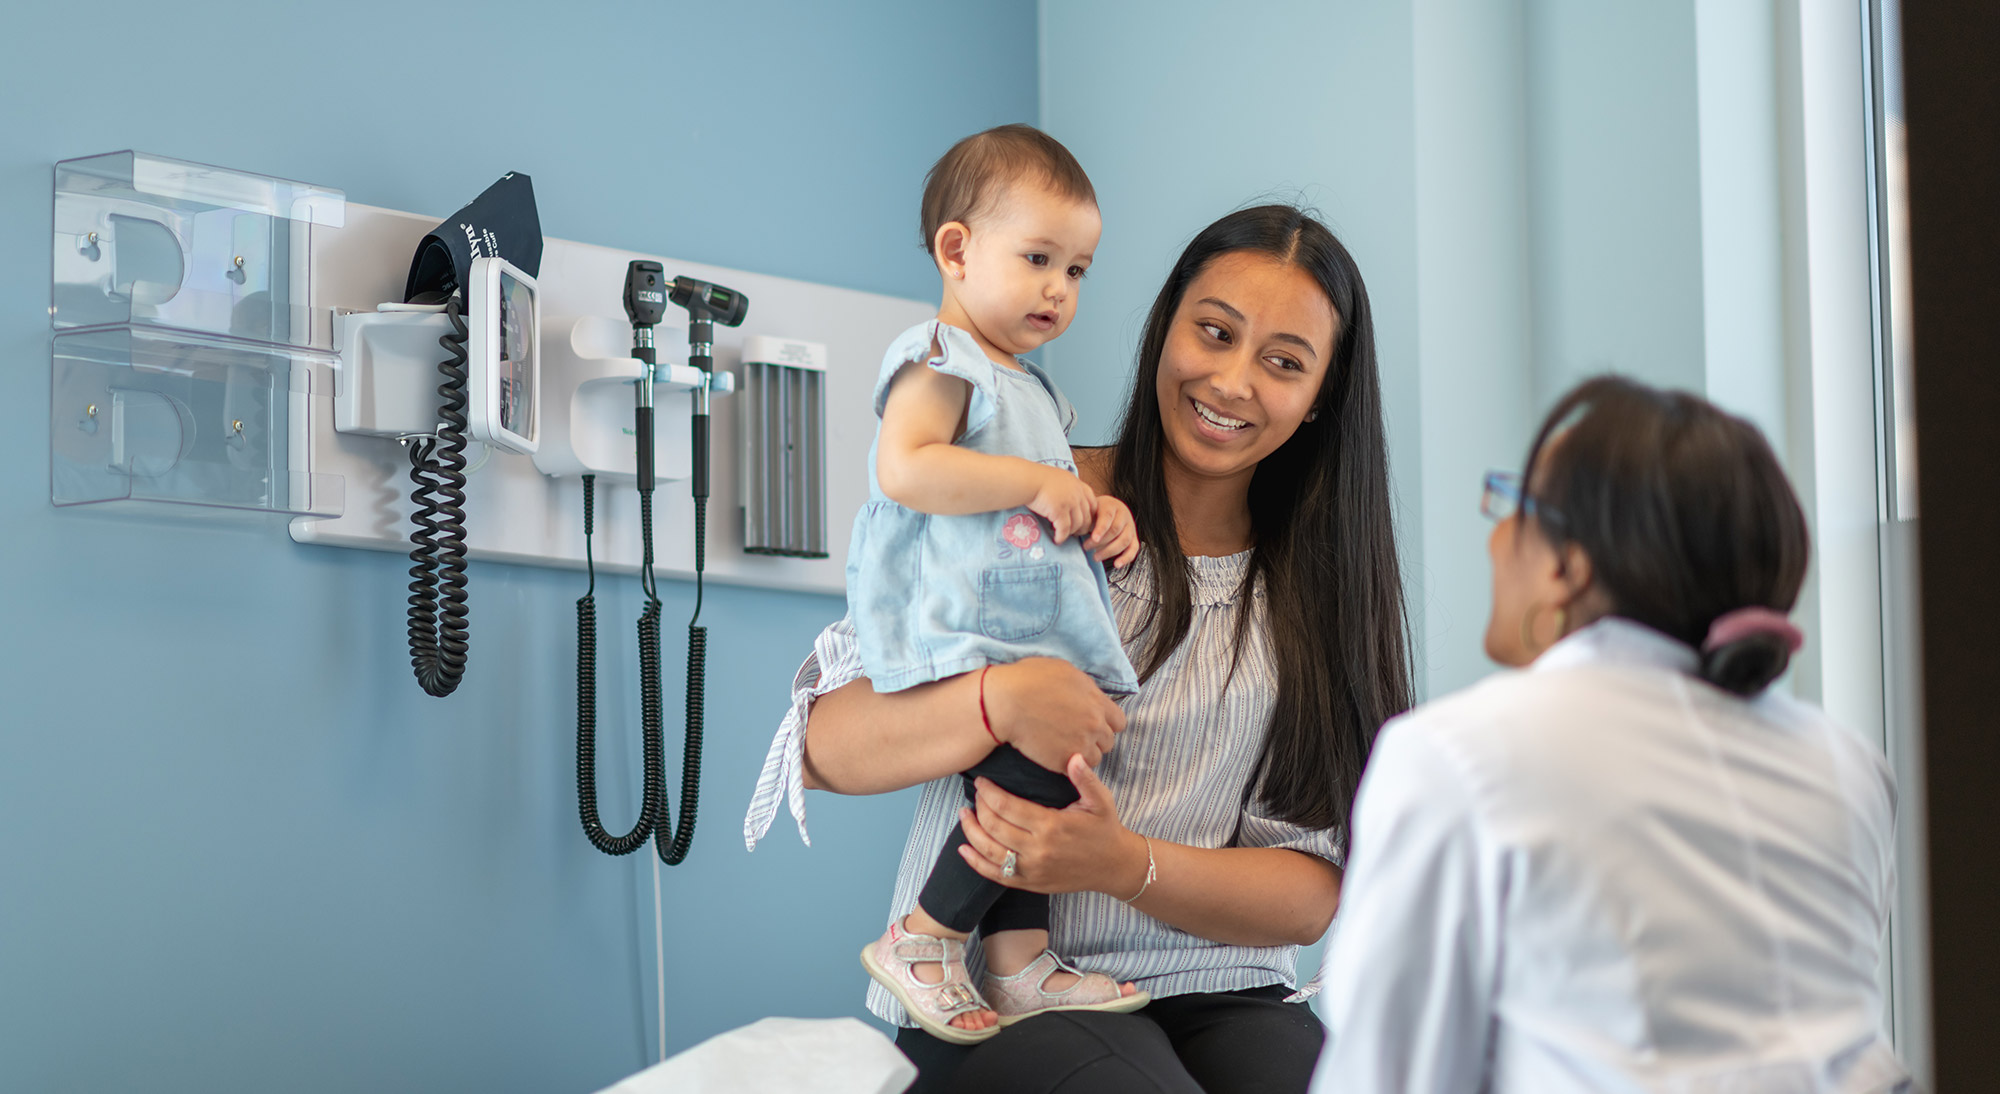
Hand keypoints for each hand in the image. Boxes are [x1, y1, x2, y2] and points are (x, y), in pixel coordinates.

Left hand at [957, 755, 1144, 895]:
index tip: (982, 782)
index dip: (989, 792)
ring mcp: (1032, 869)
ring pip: (989, 851)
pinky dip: (976, 863)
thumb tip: (1073, 757)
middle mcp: (1038, 850)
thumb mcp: (1101, 801)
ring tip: (963, 815)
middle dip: (979, 807)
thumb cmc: (1105, 829)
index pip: (1007, 807)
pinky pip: (996, 875)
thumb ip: (1086, 779)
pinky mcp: (1030, 883)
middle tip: (976, 794)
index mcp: (1051, 826)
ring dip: (971, 832)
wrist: (1114, 866)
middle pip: (994, 827)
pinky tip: (964, 849)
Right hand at [985, 658, 1124, 769]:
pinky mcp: (1065, 761)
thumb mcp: (1063, 670)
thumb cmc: (1026, 680)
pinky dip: (1067, 765)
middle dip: (1095, 740)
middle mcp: (1094, 723)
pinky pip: (1075, 769)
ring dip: (1082, 755)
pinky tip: (1053, 755)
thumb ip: (1083, 686)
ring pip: (1094, 758)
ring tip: (1063, 747)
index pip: (1118, 721)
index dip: (1106, 723)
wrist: (1005, 702)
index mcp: (1096, 700)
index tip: (1092, 724)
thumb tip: (1087, 692)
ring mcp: (1081, 743)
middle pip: (1108, 741)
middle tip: (1075, 736)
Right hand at [1026, 465, 1095, 543]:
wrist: (1026, 479)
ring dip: (1072, 533)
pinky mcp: (1059, 511)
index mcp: (1077, 484)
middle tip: (1075, 533)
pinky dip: (1061, 537)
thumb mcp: (1058, 479)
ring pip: (1077, 524)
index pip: (1093, 502)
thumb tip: (1066, 499)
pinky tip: (1057, 540)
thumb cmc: (1036, 478)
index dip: (1090, 514)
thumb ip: (1066, 488)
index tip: (1084, 521)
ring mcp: (1070, 502)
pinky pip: (1065, 529)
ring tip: (1064, 537)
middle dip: (1083, 527)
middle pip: (1087, 515)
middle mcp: (1077, 493)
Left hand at [1084, 495, 1139, 568]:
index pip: (1107, 517)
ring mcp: (1131, 526)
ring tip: (1095, 557)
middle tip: (1086, 547)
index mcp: (1111, 506)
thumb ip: (1084, 519)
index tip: (1093, 538)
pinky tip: (1117, 564)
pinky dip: (1126, 558)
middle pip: (1115, 530)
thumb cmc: (1094, 513)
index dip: (1101, 528)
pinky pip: (1133, 549)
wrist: (1107, 510)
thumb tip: (1073, 532)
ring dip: (1110, 551)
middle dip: (1101, 542)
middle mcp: (1124, 515)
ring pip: (1124, 540)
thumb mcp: (1089, 511)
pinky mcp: (1134, 537)